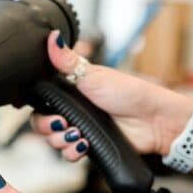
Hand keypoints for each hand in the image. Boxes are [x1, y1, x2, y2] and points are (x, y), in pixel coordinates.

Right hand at [32, 31, 192, 159]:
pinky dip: (72, 152)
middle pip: (42, 124)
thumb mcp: (94, 74)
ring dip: (61, 140)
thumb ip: (67, 60)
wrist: (153, 120)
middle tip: (63, 123)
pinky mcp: (89, 145)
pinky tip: (84, 145)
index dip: (39, 108)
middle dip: (48, 126)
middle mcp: (73, 110)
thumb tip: (52, 38)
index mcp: (71, 91)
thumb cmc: (130, 93)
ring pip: (53, 141)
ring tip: (78, 134)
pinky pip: (68, 155)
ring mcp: (80, 129)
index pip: (42, 101)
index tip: (48, 109)